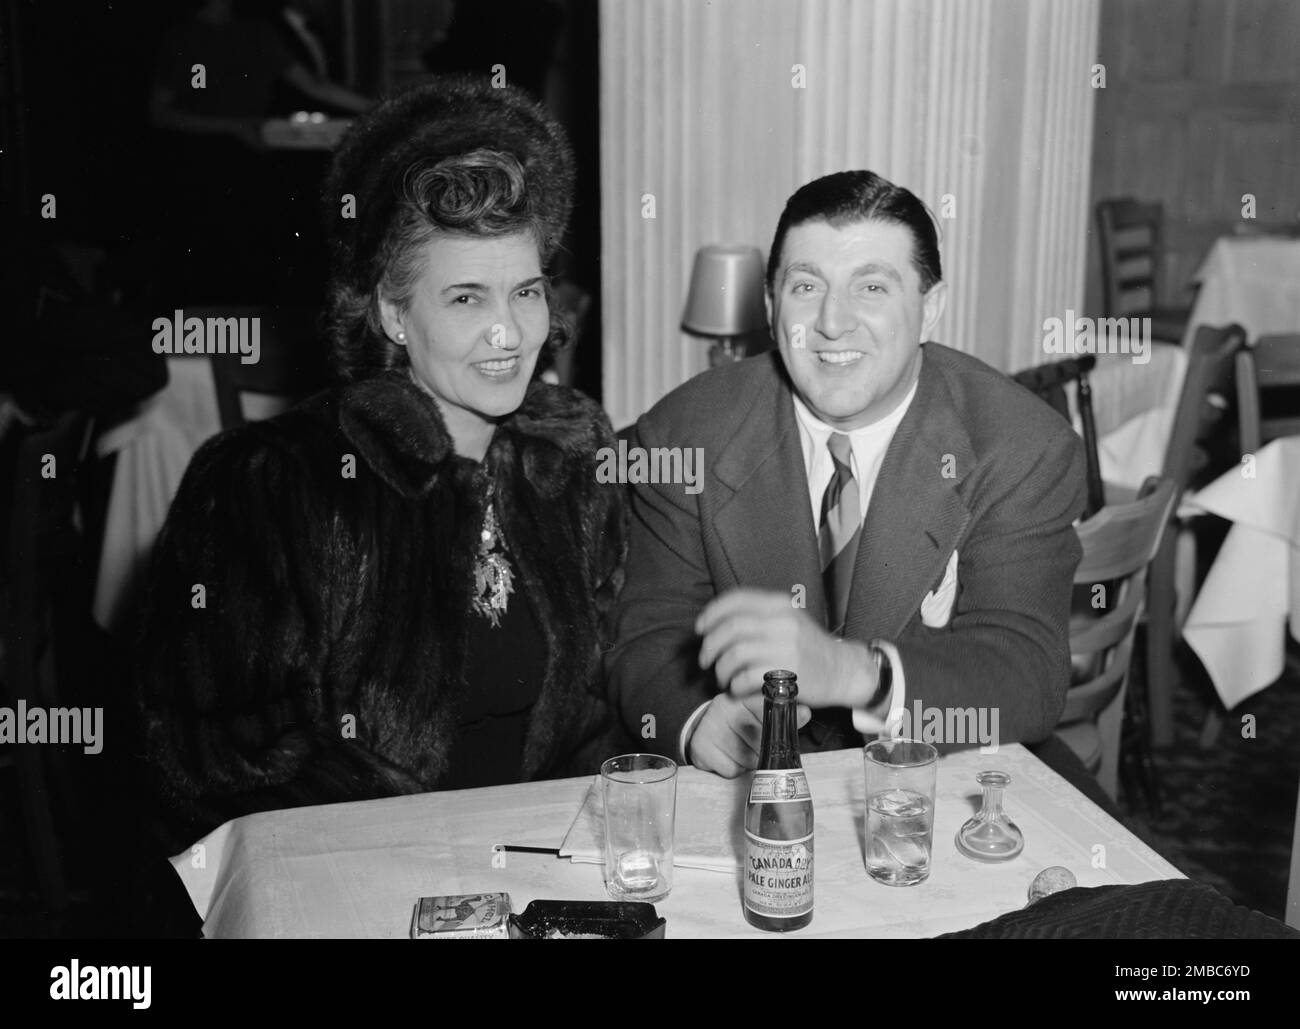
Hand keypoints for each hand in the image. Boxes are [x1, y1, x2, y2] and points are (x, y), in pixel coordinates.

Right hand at [686, 693, 811, 777]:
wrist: (704, 728)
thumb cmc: (738, 722)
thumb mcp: (757, 713)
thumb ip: (782, 715)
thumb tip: (806, 712)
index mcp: (740, 696)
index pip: (765, 708)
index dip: (782, 720)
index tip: (804, 715)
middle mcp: (722, 707)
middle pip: (759, 741)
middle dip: (764, 750)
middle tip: (759, 746)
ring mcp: (709, 727)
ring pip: (746, 759)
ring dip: (749, 761)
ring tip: (740, 750)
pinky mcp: (700, 748)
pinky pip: (731, 770)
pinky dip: (734, 769)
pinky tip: (728, 757)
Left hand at [695, 588, 877, 706]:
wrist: (844, 671)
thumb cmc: (809, 648)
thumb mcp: (788, 620)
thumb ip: (758, 617)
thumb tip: (715, 623)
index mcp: (780, 605)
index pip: (736, 599)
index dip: (712, 613)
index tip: (700, 628)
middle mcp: (783, 622)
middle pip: (730, 628)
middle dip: (710, 646)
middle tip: (705, 661)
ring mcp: (787, 647)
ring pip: (735, 654)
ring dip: (721, 669)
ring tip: (722, 678)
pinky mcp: (789, 674)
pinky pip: (747, 677)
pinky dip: (734, 685)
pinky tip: (736, 689)